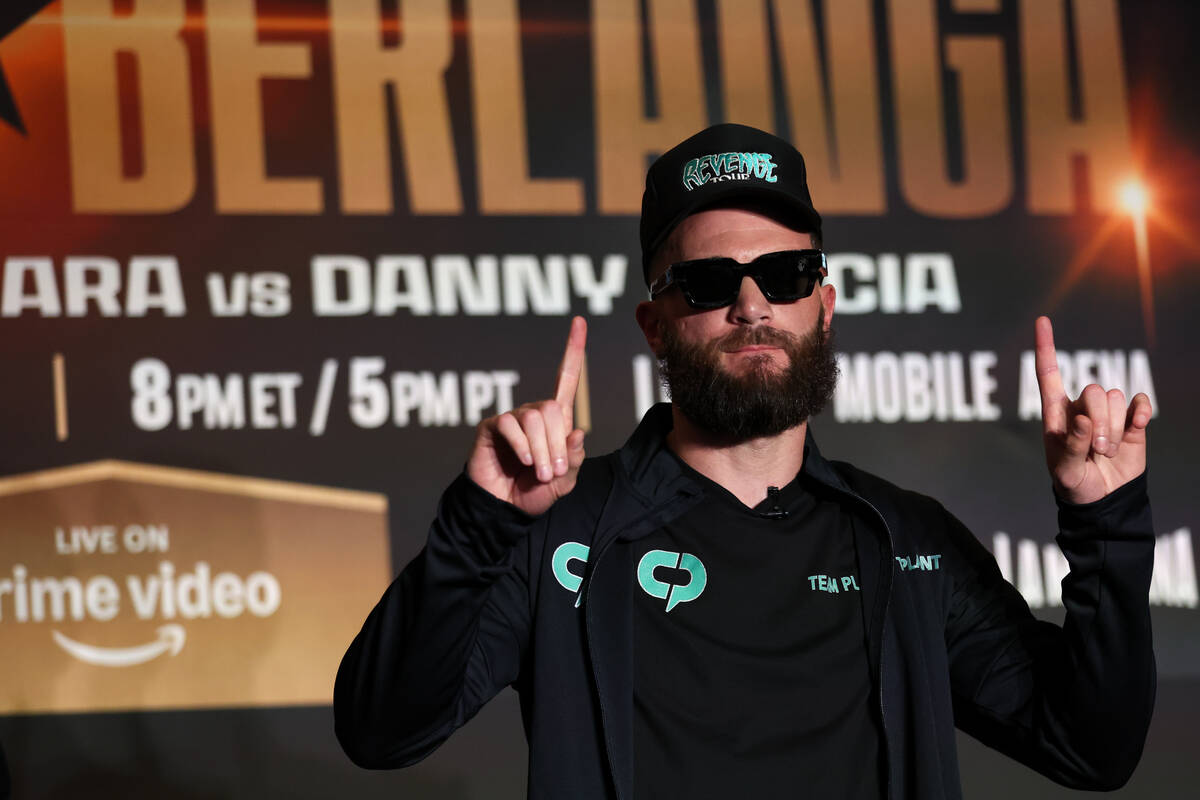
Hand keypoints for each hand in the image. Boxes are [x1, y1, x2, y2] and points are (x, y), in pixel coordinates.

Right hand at [466, 316, 587, 514]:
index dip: (573, 351)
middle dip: (557, 444)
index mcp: (556, 421)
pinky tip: (524, 461)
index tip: (580, 322)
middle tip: (553, 472)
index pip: (566, 379)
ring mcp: (512, 419)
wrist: (504, 510)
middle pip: (551, 408)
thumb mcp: (564, 481)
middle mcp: (534, 413)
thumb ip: (574, 459)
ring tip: (539, 473)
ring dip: (542, 450)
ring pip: (534, 418)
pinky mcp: (492, 427)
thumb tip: (578, 433)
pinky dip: (522, 446)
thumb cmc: (534, 493)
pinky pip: (510, 425)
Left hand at [1035, 316, 1150, 503]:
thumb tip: (1082, 420)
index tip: (1042, 320)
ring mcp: (1107, 412)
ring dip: (1114, 428)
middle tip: (1097, 450)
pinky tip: (1136, 428)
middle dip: (1099, 421)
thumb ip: (1072, 446)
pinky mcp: (1131, 420)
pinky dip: (1141, 413)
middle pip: (1094, 390)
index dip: (1045, 347)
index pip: (1048, 374)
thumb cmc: (1074, 483)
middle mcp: (1080, 407)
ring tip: (1106, 452)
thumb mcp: (1065, 471)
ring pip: (1115, 397)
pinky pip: (1139, 402)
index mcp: (1056, 414)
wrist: (1104, 498)